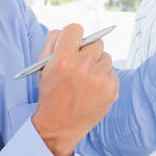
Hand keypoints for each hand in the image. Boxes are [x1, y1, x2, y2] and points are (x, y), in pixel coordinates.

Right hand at [31, 24, 118, 155]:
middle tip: (81, 62)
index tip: (73, 43)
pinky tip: (92, 90)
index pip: (75, 29)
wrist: (59, 126)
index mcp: (63, 58)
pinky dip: (104, 78)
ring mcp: (100, 78)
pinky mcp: (112, 89)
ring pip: (105, 57)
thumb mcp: (42, 67)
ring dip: (97, 64)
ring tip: (85, 80)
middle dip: (87, 50)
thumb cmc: (50, 94)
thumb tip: (69, 31)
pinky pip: (111, 72)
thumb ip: (53, 43)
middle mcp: (84, 66)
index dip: (72, 36)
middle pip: (96, 41)